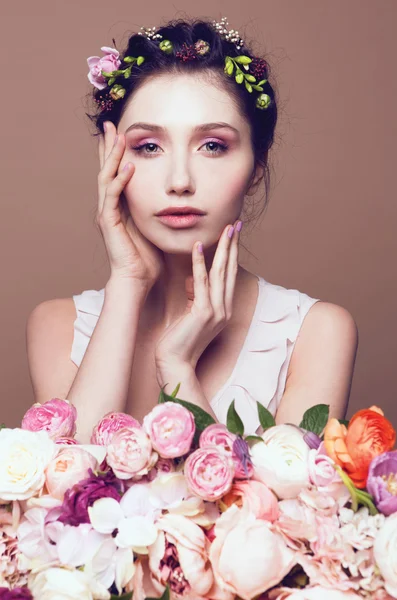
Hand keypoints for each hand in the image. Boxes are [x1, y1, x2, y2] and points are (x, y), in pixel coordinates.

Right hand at [97, 121, 164, 287]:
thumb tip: (174, 198)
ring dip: (113, 156)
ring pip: (106, 177)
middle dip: (108, 146)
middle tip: (108, 123)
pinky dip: (121, 180)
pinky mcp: (109, 223)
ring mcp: (107, 214)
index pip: (116, 172)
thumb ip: (157, 209)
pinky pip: (113, 196)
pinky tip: (129, 166)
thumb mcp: (155, 226)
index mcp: (120, 206)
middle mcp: (110, 207)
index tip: (121, 131)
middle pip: (106, 169)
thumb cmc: (148, 258)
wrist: (136, 280)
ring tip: (118, 135)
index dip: (117, 152)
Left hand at [154, 220, 241, 371]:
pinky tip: (199, 247)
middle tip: (236, 223)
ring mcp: (216, 311)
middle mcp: (225, 309)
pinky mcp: (203, 313)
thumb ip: (195, 295)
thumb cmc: (179, 341)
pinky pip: (202, 282)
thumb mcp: (190, 313)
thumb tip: (193, 277)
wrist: (175, 364)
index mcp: (223, 309)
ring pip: (221, 273)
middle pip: (230, 270)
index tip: (232, 234)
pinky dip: (200, 263)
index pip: (228, 275)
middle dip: (233, 245)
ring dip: (223, 248)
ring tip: (226, 228)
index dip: (232, 253)